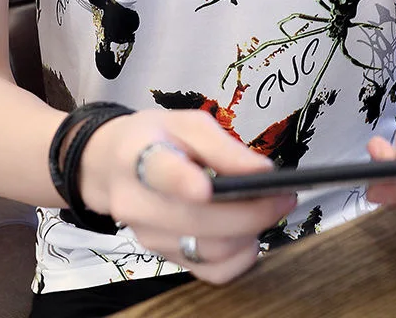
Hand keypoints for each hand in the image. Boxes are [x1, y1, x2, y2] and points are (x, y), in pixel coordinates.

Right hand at [79, 109, 295, 283]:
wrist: (112, 165)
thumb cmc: (155, 138)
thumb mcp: (185, 122)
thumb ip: (223, 145)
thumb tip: (263, 171)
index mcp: (137, 155)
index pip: (159, 172)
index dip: (182, 182)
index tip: (206, 188)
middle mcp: (136, 202)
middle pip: (197, 220)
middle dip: (250, 212)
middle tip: (284, 196)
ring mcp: (148, 236)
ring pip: (208, 250)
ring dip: (249, 233)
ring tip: (265, 208)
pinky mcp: (163, 257)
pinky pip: (211, 272)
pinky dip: (239, 257)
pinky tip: (247, 234)